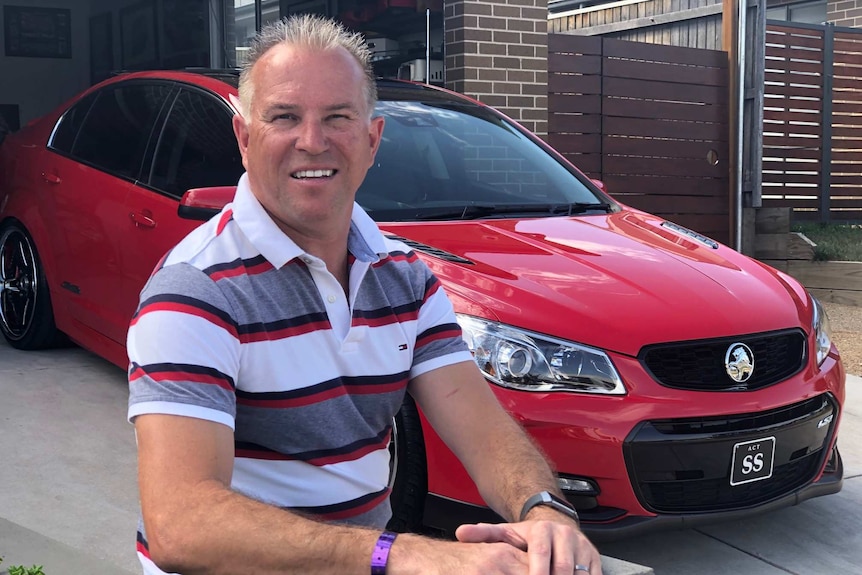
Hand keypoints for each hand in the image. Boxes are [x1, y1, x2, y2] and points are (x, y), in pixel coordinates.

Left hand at [455, 508, 601, 574]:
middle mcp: (565, 536)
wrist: (556, 524)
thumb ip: (484, 534)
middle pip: (562, 568)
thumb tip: (461, 533)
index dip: (536, 572)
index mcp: (543, 530)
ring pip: (579, 574)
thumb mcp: (507, 533)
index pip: (541, 554)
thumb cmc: (529, 536)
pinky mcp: (595, 559)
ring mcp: (582, 548)